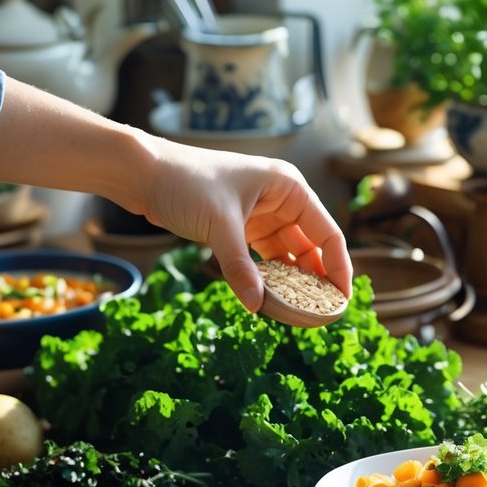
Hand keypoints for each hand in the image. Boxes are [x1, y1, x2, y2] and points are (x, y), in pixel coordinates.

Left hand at [141, 140, 350, 312]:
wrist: (144, 173)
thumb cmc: (186, 183)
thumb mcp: (218, 227)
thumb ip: (240, 268)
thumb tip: (257, 306)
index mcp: (288, 187)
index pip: (327, 233)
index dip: (339, 268)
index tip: (342, 300)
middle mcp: (282, 198)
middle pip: (312, 246)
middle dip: (317, 279)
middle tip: (323, 313)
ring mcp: (262, 213)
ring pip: (288, 254)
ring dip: (292, 281)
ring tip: (300, 312)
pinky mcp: (243, 226)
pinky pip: (266, 257)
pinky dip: (269, 276)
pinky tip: (272, 299)